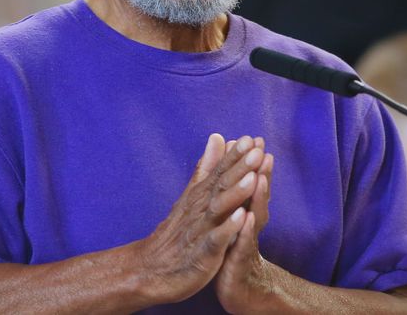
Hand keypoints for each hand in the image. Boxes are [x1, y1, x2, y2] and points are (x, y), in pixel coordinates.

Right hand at [137, 133, 266, 304]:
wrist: (150, 271)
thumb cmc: (176, 234)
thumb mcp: (192, 195)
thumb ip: (207, 167)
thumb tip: (217, 137)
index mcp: (200, 197)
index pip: (219, 172)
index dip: (235, 156)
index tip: (252, 138)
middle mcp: (200, 210)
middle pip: (220, 186)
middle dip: (239, 168)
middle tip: (257, 150)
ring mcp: (199, 232)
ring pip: (218, 210)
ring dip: (235, 194)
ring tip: (252, 178)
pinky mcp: (201, 255)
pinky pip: (214, 240)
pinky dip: (227, 228)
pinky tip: (240, 218)